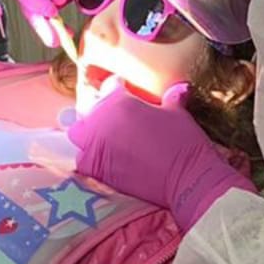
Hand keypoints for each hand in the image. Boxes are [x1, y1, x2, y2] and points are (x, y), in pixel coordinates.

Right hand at [11, 0, 110, 47]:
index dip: (33, 1)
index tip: (50, 11)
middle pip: (27, 4)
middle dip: (40, 22)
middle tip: (53, 36)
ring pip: (36, 14)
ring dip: (47, 28)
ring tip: (60, 39)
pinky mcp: (50, 2)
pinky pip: (49, 17)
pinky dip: (56, 27)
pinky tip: (65, 33)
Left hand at [68, 78, 254, 229]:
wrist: (184, 178)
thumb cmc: (182, 140)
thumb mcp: (177, 113)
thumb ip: (171, 98)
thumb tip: (178, 89)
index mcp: (118, 101)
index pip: (110, 86)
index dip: (120, 88)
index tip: (127, 92)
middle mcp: (100, 121)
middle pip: (88, 110)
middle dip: (100, 112)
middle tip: (117, 120)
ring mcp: (94, 147)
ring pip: (79, 135)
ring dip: (90, 135)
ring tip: (108, 141)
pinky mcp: (95, 171)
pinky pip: (84, 160)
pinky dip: (92, 159)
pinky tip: (107, 161)